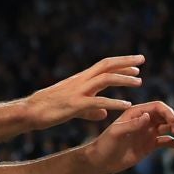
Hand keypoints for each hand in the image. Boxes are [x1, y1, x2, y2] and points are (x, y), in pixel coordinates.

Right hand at [26, 56, 145, 127]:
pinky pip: (98, 102)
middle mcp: (81, 81)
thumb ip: (91, 110)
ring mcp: (78, 92)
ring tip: (140, 82)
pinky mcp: (75, 105)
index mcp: (81, 79)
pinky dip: (114, 103)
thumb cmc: (51, 109)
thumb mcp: (75, 108)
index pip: (104, 66)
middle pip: (106, 65)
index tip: (136, 64)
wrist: (31, 111)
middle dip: (125, 62)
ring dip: (123, 79)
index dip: (120, 64)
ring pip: (105, 79)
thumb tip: (104, 113)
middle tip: (142, 60)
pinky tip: (127, 106)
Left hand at [84, 101, 173, 173]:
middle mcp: (144, 120)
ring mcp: (148, 132)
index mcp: (136, 113)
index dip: (168, 112)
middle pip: (166, 116)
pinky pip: (166, 141)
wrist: (101, 161)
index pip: (157, 107)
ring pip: (168, 127)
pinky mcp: (150, 145)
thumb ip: (132, 124)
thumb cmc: (106, 144)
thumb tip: (148, 116)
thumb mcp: (117, 132)